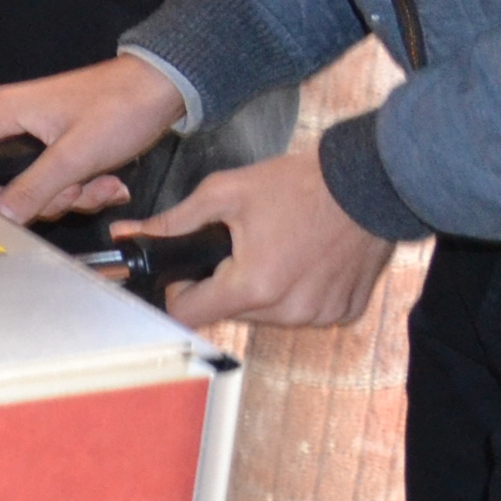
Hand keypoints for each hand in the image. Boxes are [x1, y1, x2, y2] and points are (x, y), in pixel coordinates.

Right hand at [0, 57, 186, 223]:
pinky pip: (60, 180)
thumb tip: (1, 213)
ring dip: (76, 194)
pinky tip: (107, 179)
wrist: (162, 89)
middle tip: (78, 187)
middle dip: (52, 196)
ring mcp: (38, 135)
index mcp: (3, 114)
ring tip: (101, 181)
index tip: (27, 205)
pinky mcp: (60, 145)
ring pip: (40, 187)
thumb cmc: (121, 103)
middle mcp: (14, 122)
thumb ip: (32, 189)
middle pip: (11, 184)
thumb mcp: (73, 156)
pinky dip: (86, 186)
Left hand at [143, 150, 400, 332]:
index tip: (185, 273)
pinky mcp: (344, 312)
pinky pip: (303, 312)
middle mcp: (288, 311)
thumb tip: (130, 234)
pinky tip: (303, 259)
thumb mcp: (225, 193)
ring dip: (259, 290)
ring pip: (266, 315)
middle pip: (229, 313)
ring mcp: (319, 315)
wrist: (370, 184)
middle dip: (223, 284)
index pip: (190, 315)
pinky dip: (295, 292)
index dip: (179, 292)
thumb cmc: (300, 184)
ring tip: (273, 248)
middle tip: (237, 247)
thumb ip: (174, 222)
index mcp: (253, 286)